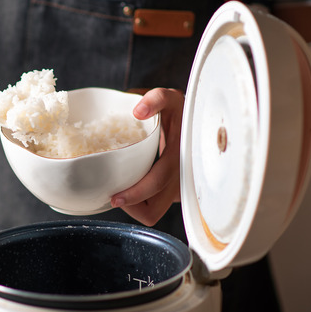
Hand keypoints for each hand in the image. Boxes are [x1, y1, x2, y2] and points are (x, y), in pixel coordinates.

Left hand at [110, 88, 183, 225]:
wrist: (196, 123)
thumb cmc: (180, 112)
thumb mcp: (170, 99)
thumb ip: (156, 99)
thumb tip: (138, 111)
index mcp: (180, 158)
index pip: (156, 184)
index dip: (134, 195)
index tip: (114, 198)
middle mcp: (181, 179)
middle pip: (152, 211)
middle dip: (131, 207)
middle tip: (113, 193)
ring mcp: (178, 190)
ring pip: (153, 212)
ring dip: (135, 206)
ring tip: (121, 187)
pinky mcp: (174, 193)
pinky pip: (155, 206)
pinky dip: (141, 201)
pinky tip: (132, 183)